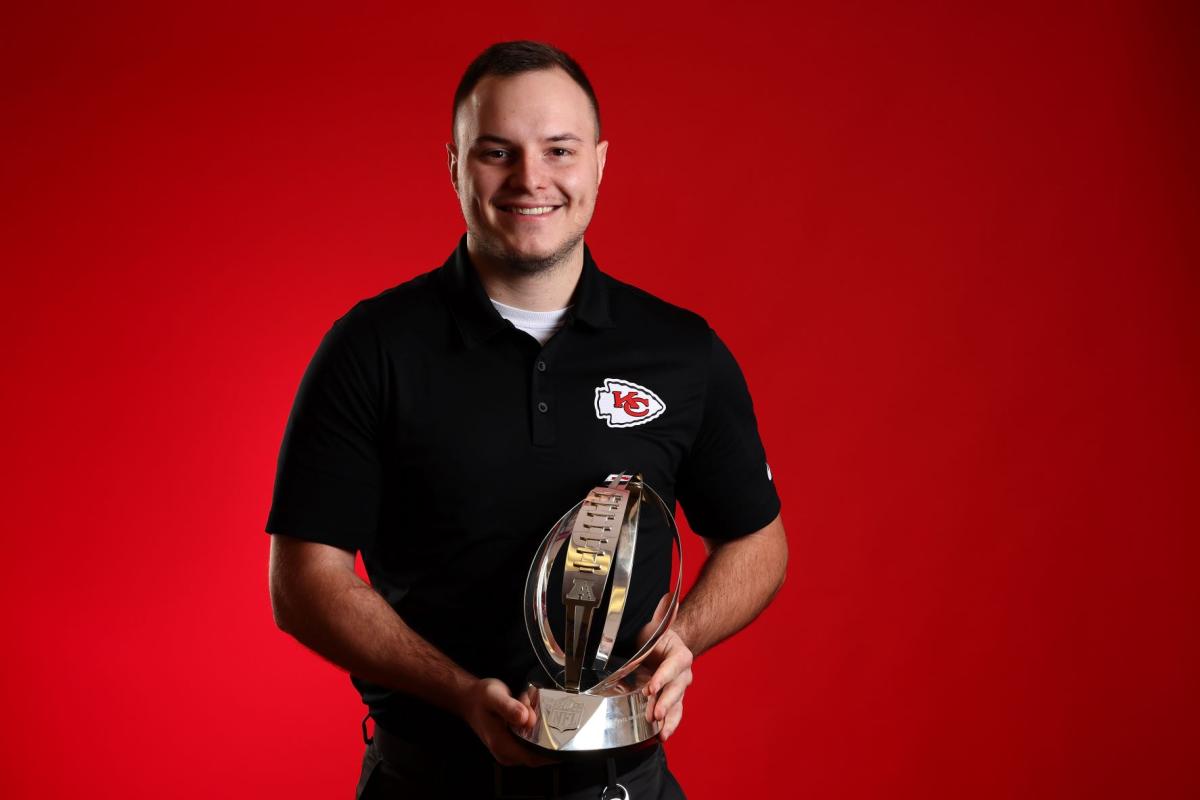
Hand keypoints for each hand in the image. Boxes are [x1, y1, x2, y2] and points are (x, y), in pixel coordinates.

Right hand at [458, 678, 553, 766]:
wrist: (470, 699)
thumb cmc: (481, 698)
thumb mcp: (494, 696)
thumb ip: (509, 707)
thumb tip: (527, 719)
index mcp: (502, 745)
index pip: (533, 757)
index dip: (551, 751)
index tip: (564, 737)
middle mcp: (507, 752)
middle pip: (538, 753)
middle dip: (546, 734)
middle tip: (545, 712)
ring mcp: (510, 750)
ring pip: (536, 746)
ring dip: (541, 730)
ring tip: (532, 707)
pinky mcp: (513, 744)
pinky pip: (532, 742)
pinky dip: (536, 729)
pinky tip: (530, 711)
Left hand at [636, 595, 694, 741]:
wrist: (665, 651)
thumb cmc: (658, 640)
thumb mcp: (656, 627)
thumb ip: (663, 614)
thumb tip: (669, 597)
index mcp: (680, 654)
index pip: (673, 667)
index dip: (663, 677)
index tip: (650, 687)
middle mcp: (683, 674)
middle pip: (676, 690)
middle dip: (665, 702)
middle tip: (653, 712)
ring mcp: (679, 690)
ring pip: (677, 705)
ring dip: (668, 718)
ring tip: (660, 730)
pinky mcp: (673, 702)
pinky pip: (674, 715)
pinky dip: (669, 726)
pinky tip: (662, 735)